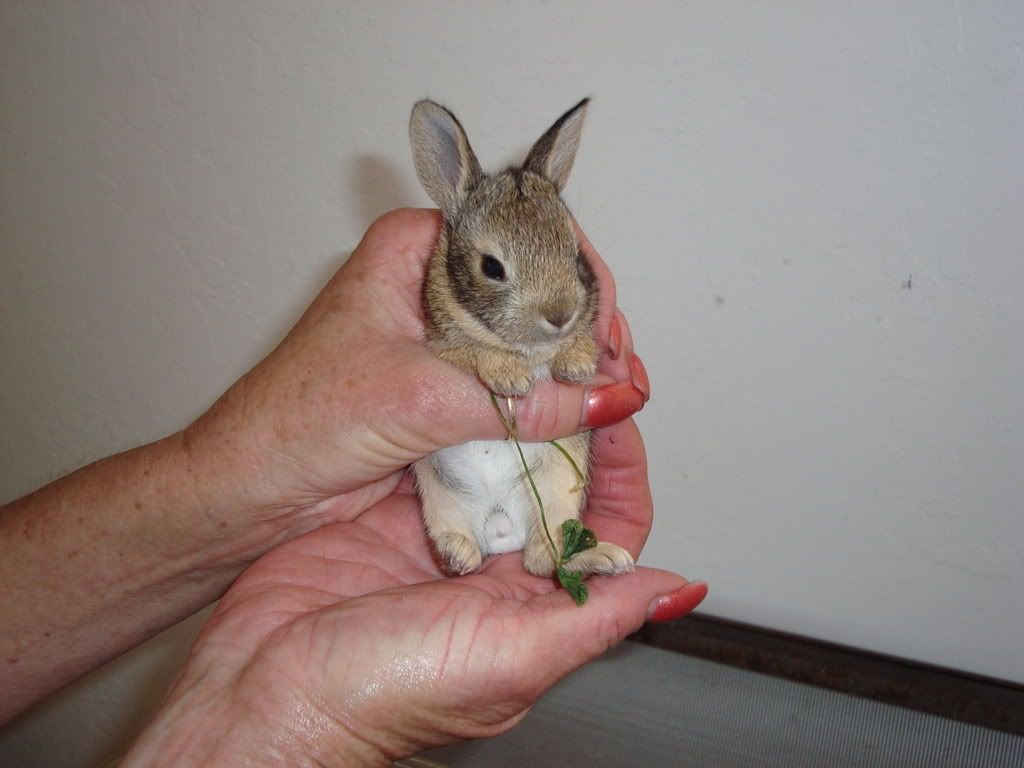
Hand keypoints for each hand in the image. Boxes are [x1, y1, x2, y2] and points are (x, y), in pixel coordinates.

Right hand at [123, 417, 706, 765]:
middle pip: (553, 486)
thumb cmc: (384, 694)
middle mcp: (496, 573)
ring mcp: (444, 540)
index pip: (602, 527)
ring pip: (498, 461)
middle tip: (579, 369)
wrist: (262, 688)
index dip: (621, 469)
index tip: (621, 413)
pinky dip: (455, 420)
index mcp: (536, 607)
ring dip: (515, 416)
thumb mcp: (510, 657)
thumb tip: (682, 589)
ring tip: (531, 362)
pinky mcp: (394, 515)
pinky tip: (467, 383)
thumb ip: (595, 618)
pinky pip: (439, 456)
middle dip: (571, 428)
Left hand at [184, 208, 650, 532]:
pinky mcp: (444, 387)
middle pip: (531, 288)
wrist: (253, 489)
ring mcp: (441, 339)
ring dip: (567, 367)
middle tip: (617, 361)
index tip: (605, 315)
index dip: (571, 270)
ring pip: (525, 340)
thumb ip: (516, 400)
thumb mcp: (416, 398)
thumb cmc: (293, 419)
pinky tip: (578, 414)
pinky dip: (545, 401)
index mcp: (414, 250)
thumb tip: (602, 396)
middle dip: (580, 324)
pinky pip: (511, 384)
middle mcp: (431, 287)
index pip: (517, 232)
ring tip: (611, 390)